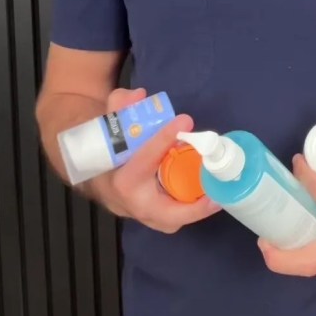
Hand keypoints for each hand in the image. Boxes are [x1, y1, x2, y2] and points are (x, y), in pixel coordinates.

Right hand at [91, 87, 220, 232]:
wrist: (95, 177)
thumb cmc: (107, 151)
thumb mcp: (109, 124)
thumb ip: (120, 106)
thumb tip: (139, 95)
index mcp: (120, 178)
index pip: (144, 159)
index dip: (164, 139)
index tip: (184, 121)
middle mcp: (131, 203)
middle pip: (165, 213)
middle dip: (193, 206)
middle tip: (217, 187)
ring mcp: (142, 216)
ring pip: (172, 221)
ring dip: (196, 210)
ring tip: (219, 192)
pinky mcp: (153, 219)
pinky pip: (175, 218)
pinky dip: (192, 209)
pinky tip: (211, 194)